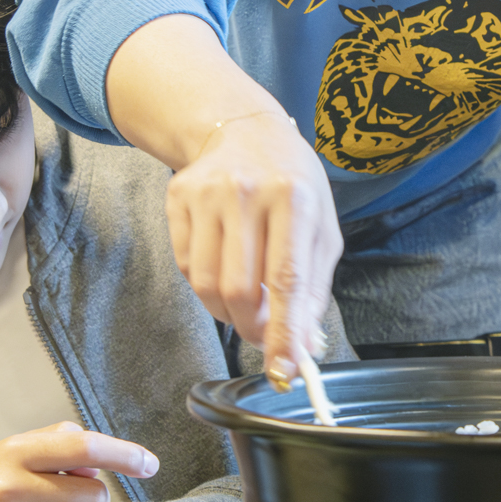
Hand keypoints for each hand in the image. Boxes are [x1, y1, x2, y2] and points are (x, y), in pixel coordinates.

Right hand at [165, 109, 340, 379]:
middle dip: (253, 326)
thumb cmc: (294, 186)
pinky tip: (225, 266)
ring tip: (246, 299)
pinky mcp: (178, 198)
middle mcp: (248, 192)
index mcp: (295, 199)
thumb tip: (303, 349)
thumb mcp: (321, 230)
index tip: (284, 370)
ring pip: (208, 284)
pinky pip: (186, 266)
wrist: (247, 131)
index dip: (284, 332)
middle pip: (240, 289)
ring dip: (227, 311)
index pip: (287, 279)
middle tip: (264, 332)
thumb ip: (314, 291)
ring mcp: (208, 193)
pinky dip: (207, 285)